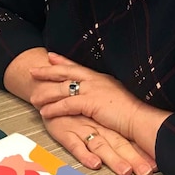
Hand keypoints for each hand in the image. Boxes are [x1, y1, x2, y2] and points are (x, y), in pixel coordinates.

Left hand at [29, 53, 170, 159]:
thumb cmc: (133, 110)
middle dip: (48, 71)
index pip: (78, 66)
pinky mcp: (90, 103)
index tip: (50, 56)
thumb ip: (106, 92)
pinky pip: (66, 104)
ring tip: (33, 98)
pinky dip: (54, 108)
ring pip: (62, 89)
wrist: (141, 118)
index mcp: (101, 77)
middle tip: (33, 70)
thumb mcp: (118, 94)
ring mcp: (92, 90)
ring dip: (46, 93)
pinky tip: (44, 112)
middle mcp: (95, 80)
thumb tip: (100, 93)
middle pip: (66, 73)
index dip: (63, 61)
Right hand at [41, 114, 156, 174]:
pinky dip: (86, 155)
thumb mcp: (96, 113)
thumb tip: (136, 138)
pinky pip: (77, 146)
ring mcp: (83, 129)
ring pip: (101, 146)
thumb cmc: (73, 104)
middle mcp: (98, 126)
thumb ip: (112, 128)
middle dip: (135, 158)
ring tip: (125, 171)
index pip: (129, 139)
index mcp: (108, 122)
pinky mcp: (67, 132)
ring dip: (114, 159)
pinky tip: (94, 163)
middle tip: (147, 171)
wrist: (48, 87)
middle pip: (120, 144)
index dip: (143, 151)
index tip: (157, 164)